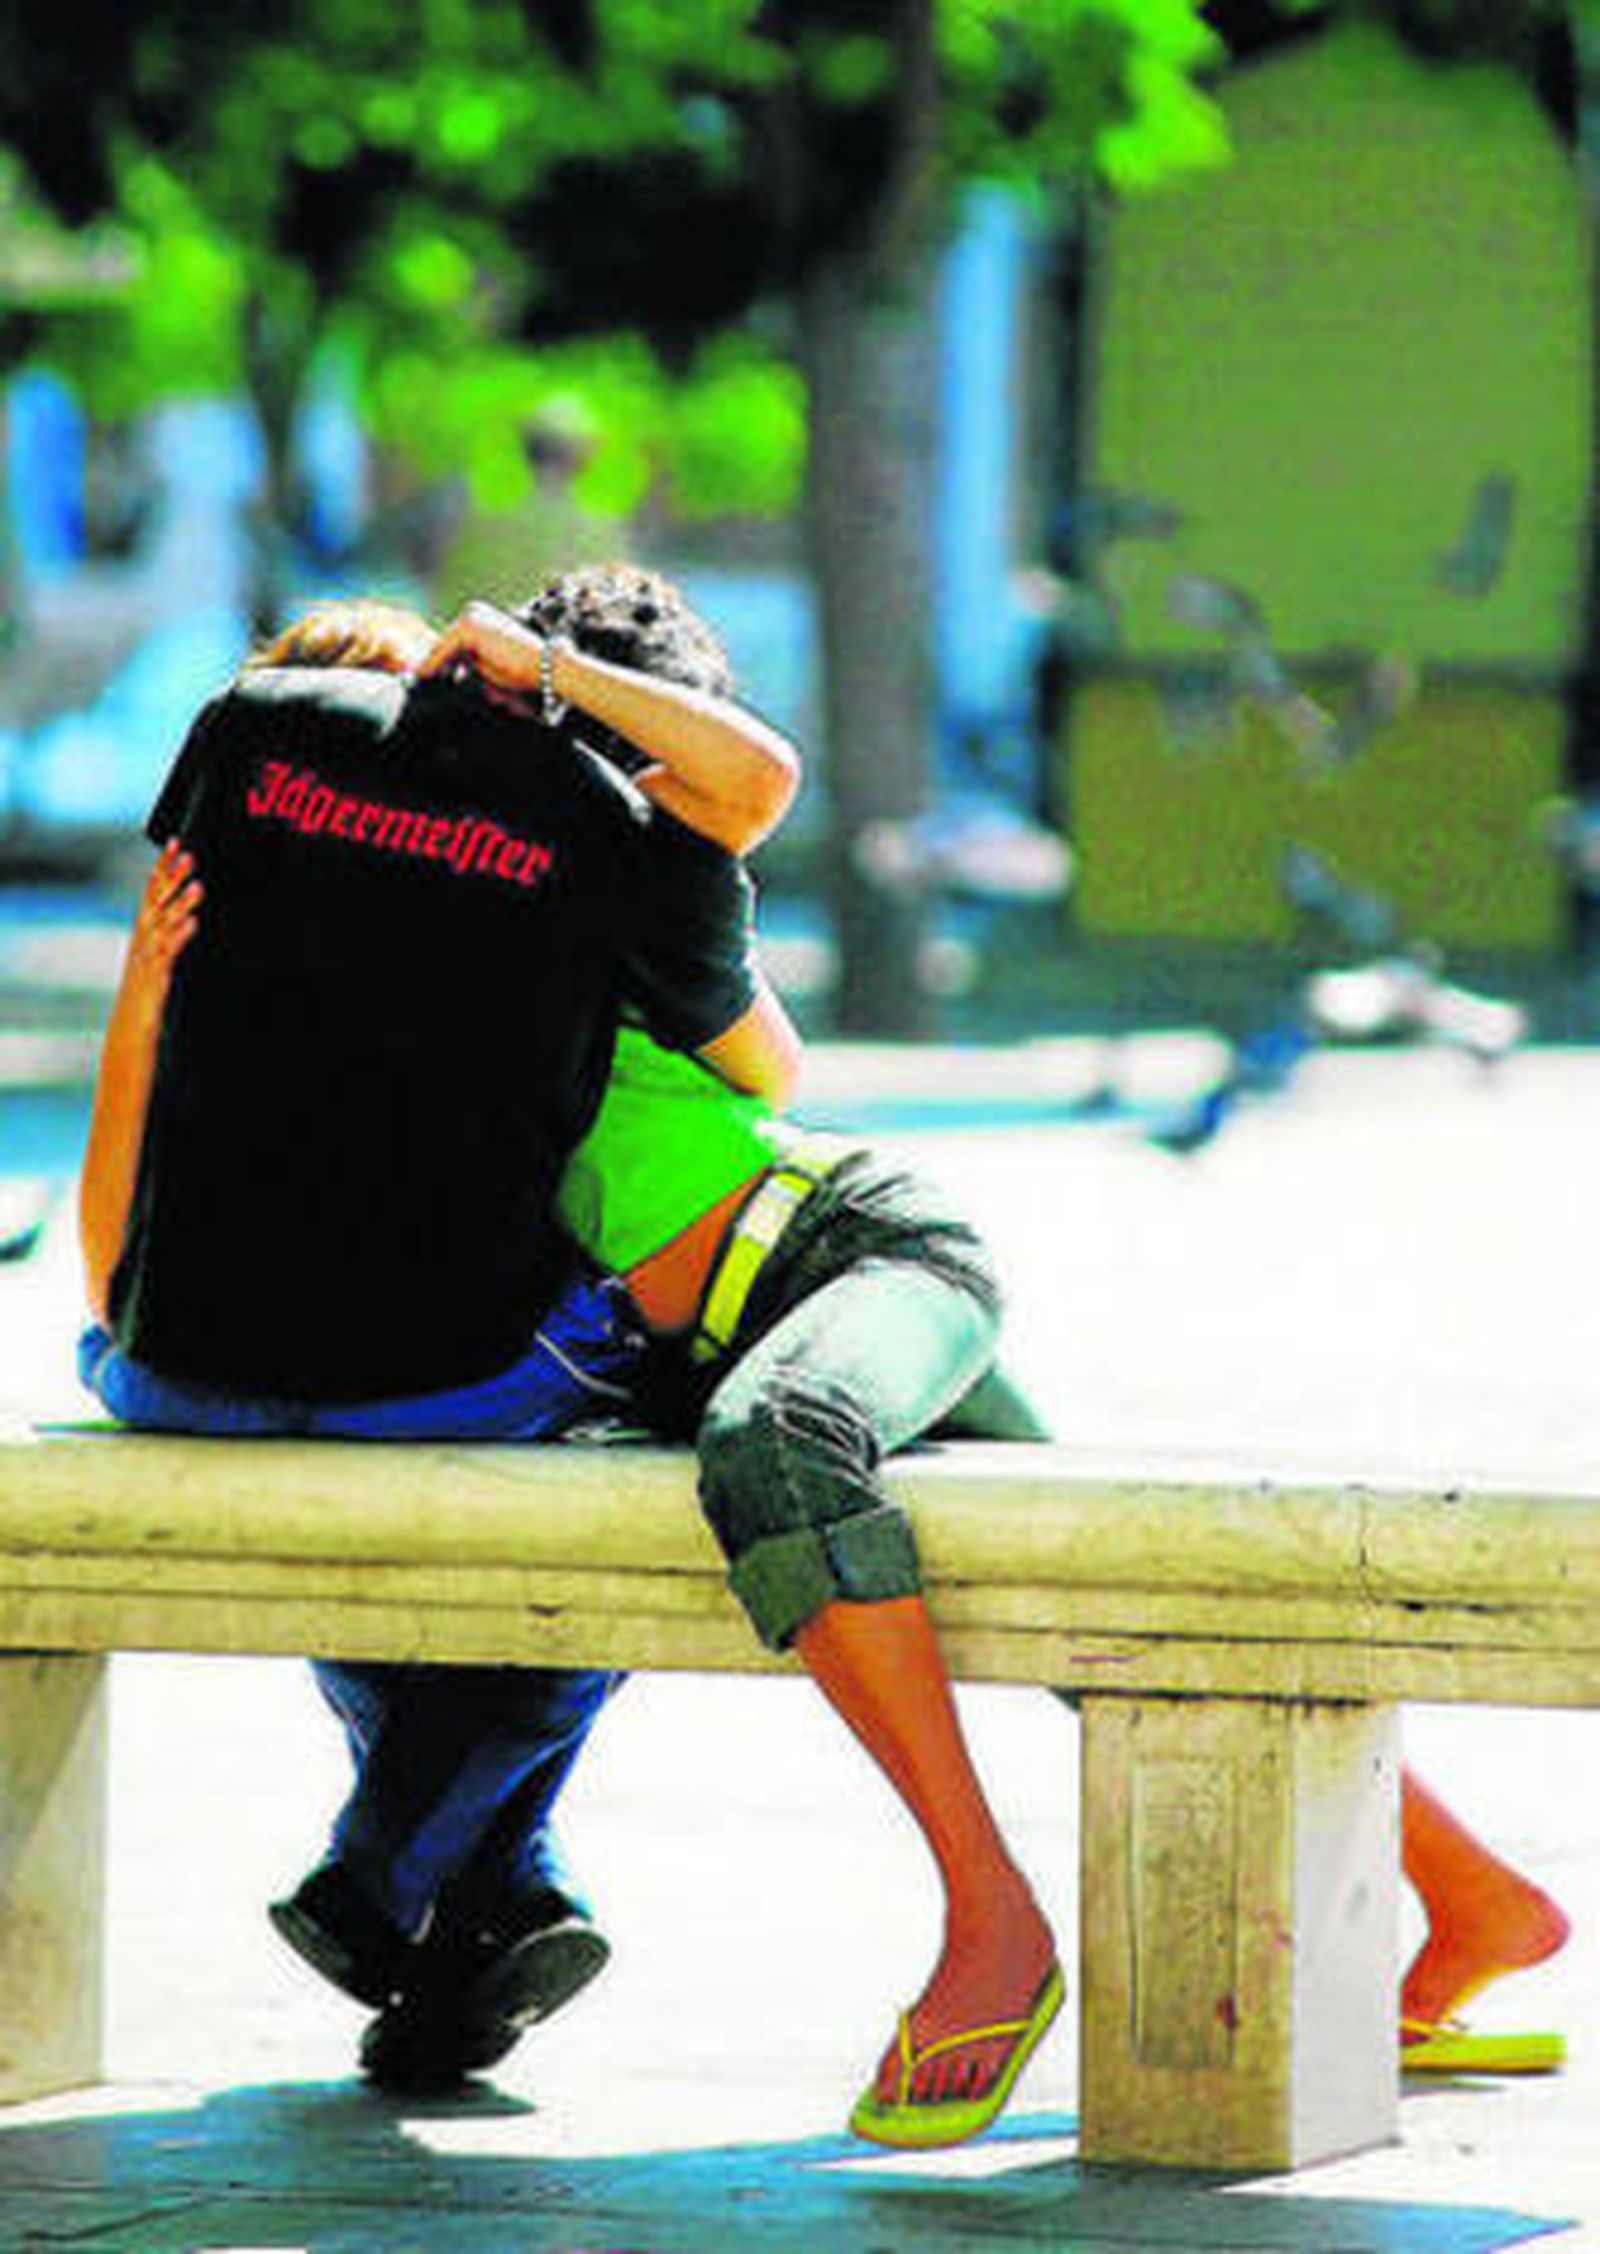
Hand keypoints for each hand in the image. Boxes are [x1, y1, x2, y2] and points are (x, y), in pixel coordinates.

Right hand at [125, 840, 201, 1004]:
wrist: (132, 1023)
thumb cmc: (146, 989)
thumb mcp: (159, 953)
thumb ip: (170, 931)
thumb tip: (186, 910)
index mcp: (144, 928)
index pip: (152, 888)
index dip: (163, 865)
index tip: (175, 842)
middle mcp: (144, 936)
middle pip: (158, 899)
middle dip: (173, 876)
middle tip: (190, 855)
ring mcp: (148, 954)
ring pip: (165, 922)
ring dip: (181, 903)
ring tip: (198, 886)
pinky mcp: (156, 973)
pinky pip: (169, 951)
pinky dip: (179, 935)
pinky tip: (193, 923)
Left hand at [417, 601, 546, 701]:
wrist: (544, 666)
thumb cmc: (522, 670)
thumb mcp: (487, 666)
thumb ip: (466, 664)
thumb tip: (442, 673)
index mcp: (478, 617)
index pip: (450, 642)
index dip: (437, 661)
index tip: (422, 677)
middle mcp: (472, 612)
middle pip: (443, 642)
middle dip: (431, 662)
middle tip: (414, 679)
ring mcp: (469, 616)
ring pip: (441, 646)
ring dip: (430, 664)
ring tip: (417, 680)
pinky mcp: (467, 627)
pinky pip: (443, 650)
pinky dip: (433, 664)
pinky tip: (423, 677)